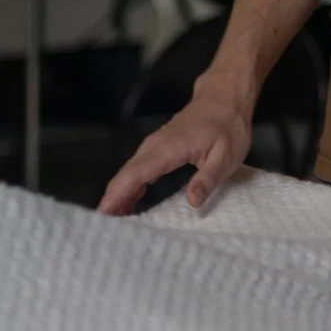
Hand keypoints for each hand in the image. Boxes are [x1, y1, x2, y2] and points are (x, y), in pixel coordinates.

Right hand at [97, 79, 250, 215]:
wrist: (225, 99)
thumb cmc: (227, 128)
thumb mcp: (226, 156)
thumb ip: (208, 179)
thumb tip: (192, 202)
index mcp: (169, 147)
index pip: (136, 173)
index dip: (118, 194)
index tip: (103, 215)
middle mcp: (154, 146)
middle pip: (126, 175)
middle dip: (111, 201)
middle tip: (102, 231)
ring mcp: (154, 147)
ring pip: (129, 173)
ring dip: (117, 197)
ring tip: (110, 226)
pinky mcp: (157, 150)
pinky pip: (137, 171)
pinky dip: (128, 189)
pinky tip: (125, 206)